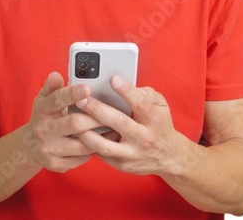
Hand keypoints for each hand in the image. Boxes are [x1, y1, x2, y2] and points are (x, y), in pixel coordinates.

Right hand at [22, 72, 104, 171]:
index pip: (57, 100)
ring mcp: (48, 149)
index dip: (72, 94)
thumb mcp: (44, 100)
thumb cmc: (45, 117)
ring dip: (99, 137)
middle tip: (113, 113)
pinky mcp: (55, 164)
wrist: (30, 147)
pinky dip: (93, 151)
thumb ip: (52, 87)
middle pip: (75, 123)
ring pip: (82, 144)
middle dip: (96, 118)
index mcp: (42, 110)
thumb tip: (55, 75)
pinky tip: (102, 144)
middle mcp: (43, 130)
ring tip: (114, 129)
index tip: (88, 88)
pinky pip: (81, 158)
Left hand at [75, 75, 189, 175]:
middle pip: (119, 122)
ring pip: (105, 144)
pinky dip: (88, 143)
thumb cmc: (160, 124)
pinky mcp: (122, 164)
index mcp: (154, 119)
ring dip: (87, 132)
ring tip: (74, 119)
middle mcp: (144, 137)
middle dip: (98, 110)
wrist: (168, 156)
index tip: (112, 79)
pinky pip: (102, 154)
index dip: (127, 91)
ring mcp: (132, 153)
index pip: (140, 104)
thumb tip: (128, 87)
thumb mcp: (162, 106)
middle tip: (81, 99)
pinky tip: (78, 133)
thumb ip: (147, 94)